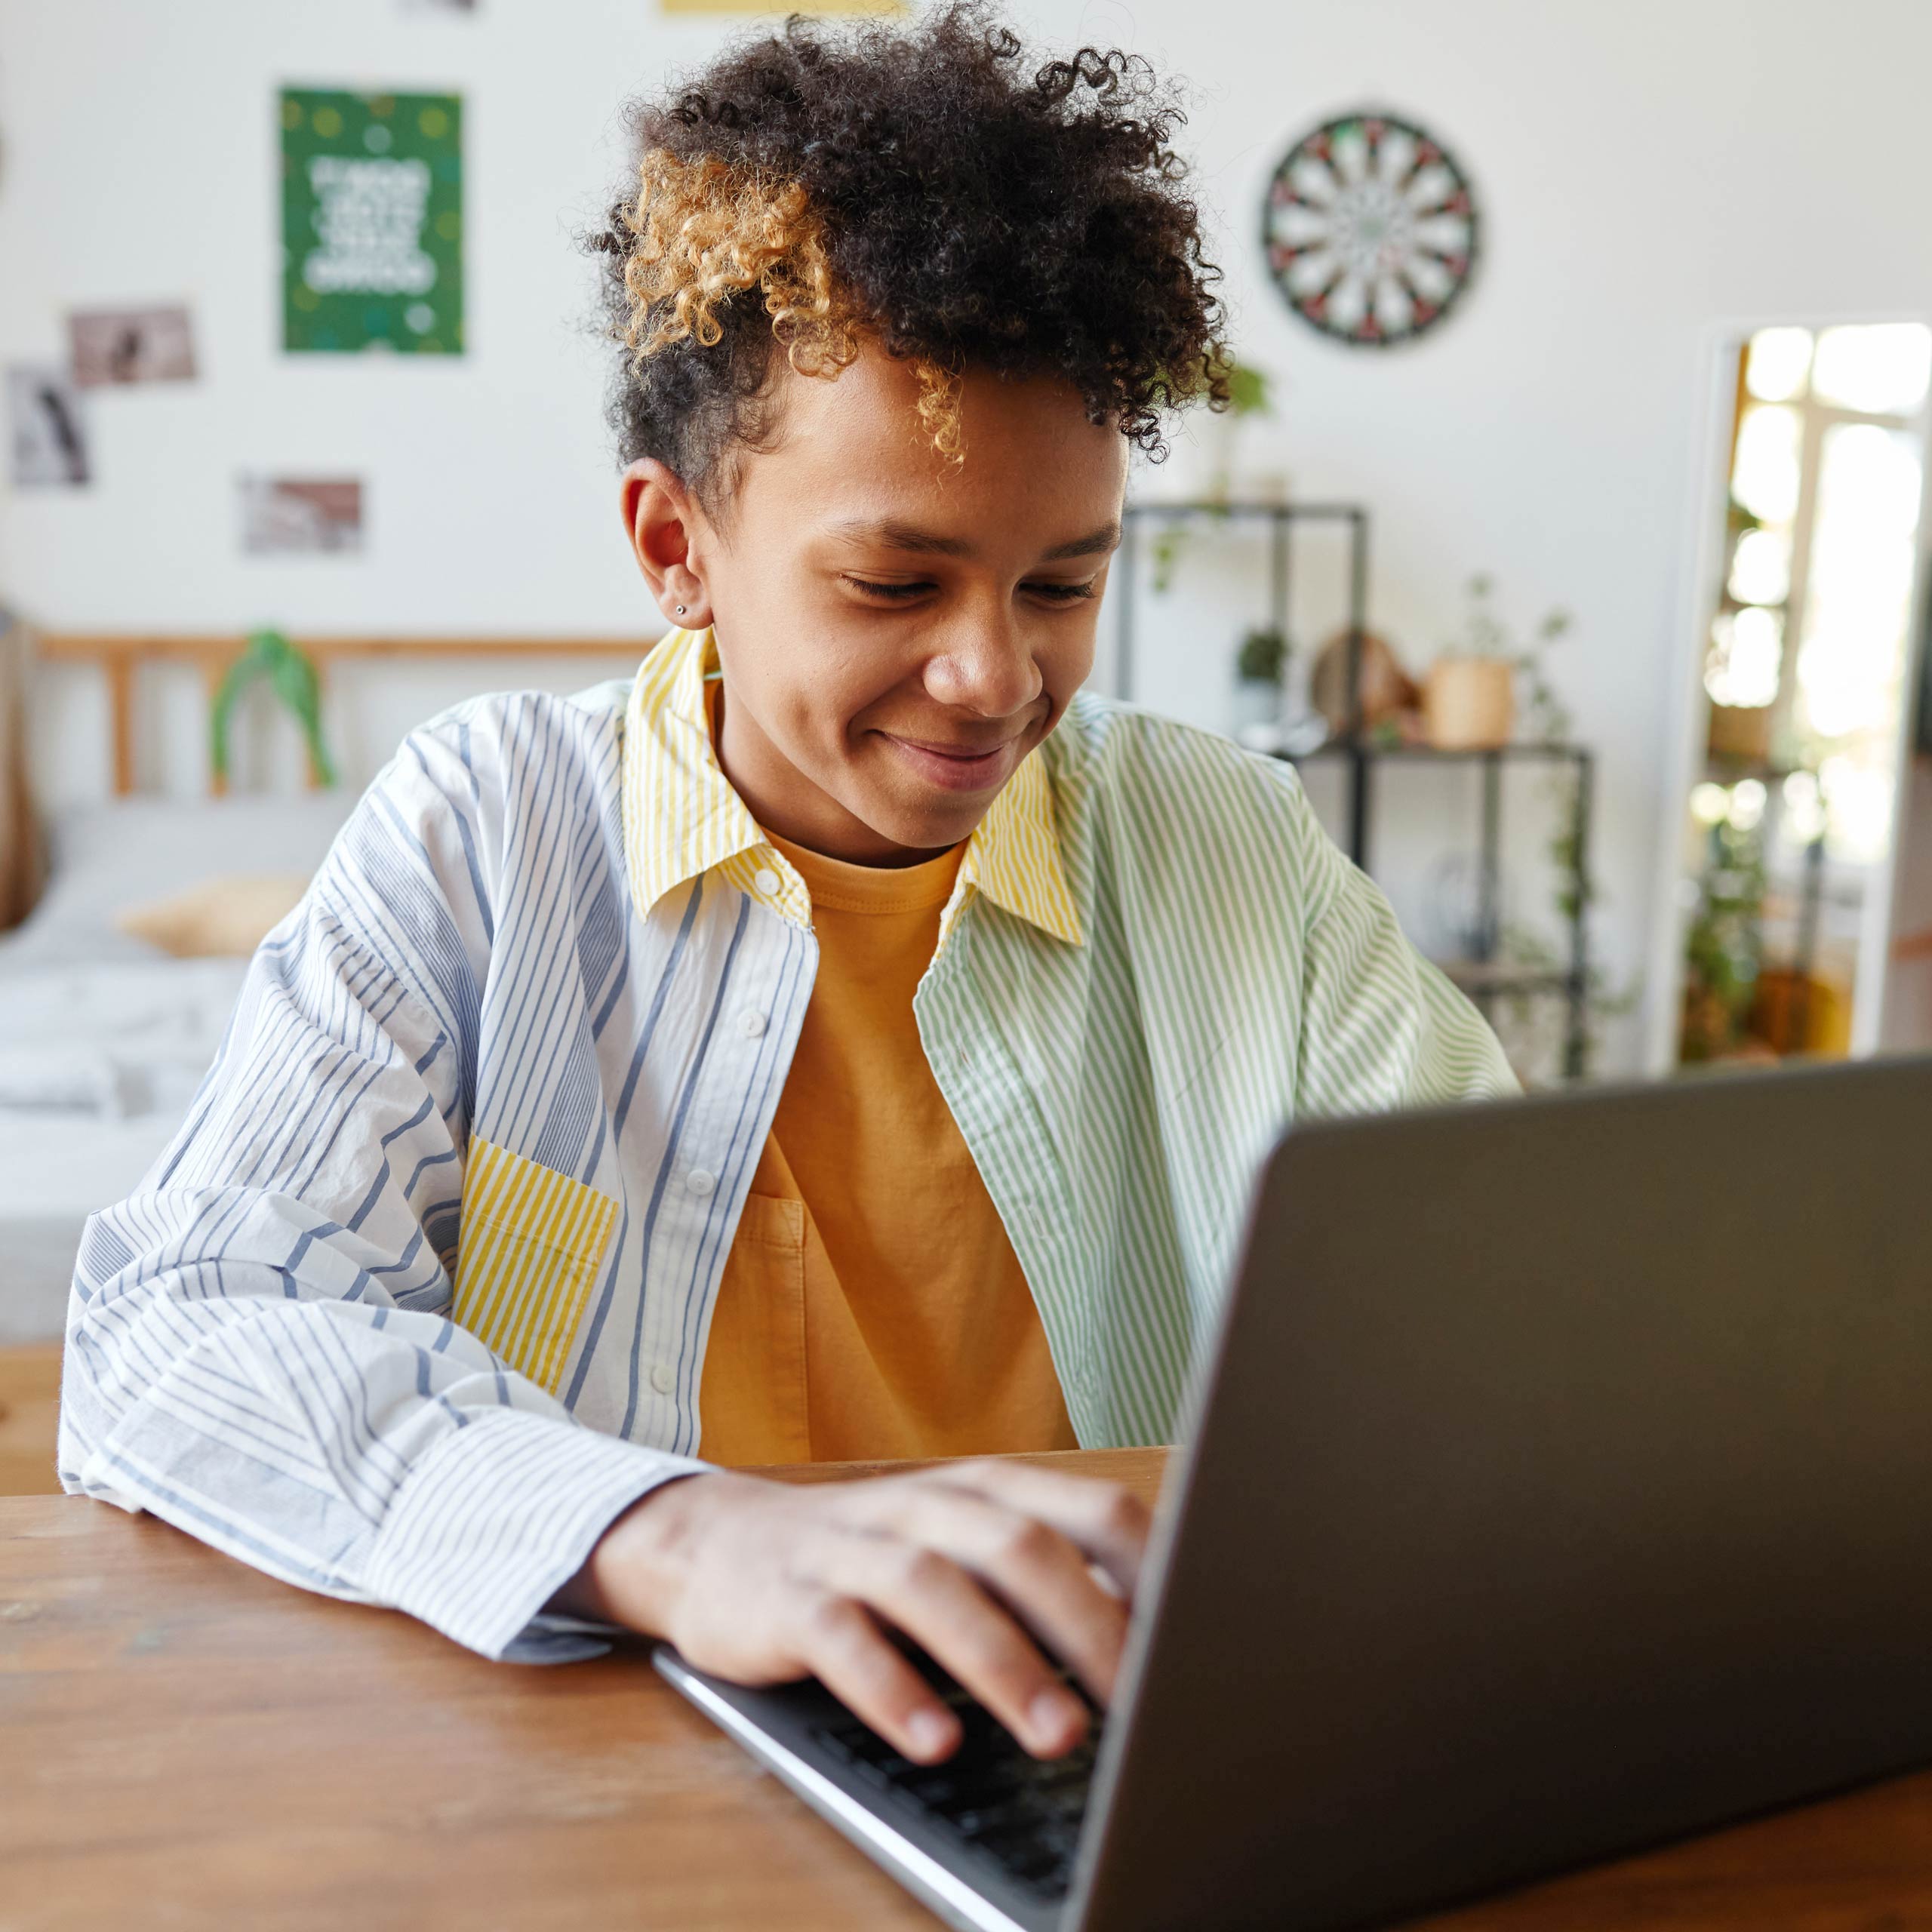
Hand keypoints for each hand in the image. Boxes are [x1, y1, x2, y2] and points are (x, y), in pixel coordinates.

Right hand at [563, 1460, 1150, 1764]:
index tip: (1201, 1635)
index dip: (1153, 1568)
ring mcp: (854, 1548)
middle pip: (1019, 1546)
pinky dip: (891, 1689)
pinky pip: (844, 1640)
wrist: (716, 1545)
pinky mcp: (791, 1601)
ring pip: (935, 1587)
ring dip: (1002, 1662)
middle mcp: (926, 1505)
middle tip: (1140, 1703)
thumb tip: (1163, 1638)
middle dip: (1087, 1625)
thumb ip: (1050, 1581)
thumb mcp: (964, 1553)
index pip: (1090, 1507)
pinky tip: (933, 1739)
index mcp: (985, 1490)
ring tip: (1056, 1735)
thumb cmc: (873, 1563)